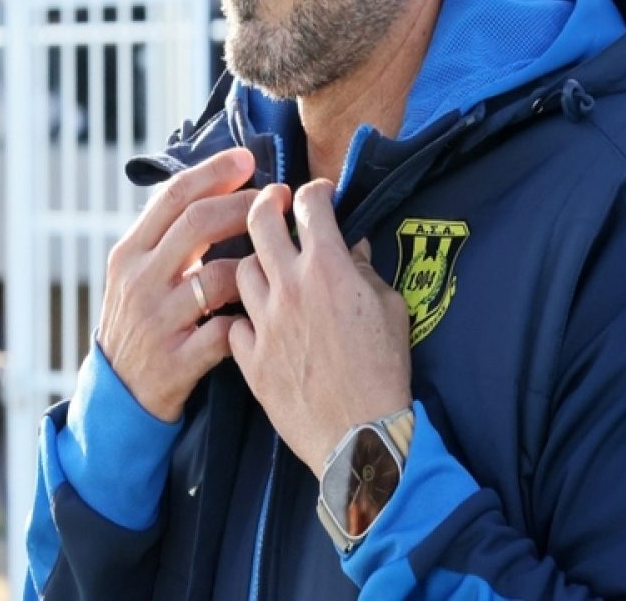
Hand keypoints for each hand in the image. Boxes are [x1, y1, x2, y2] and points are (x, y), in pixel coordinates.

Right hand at [98, 148, 257, 421]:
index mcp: (129, 253)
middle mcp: (138, 282)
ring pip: (217, 277)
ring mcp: (156, 323)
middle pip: (197, 225)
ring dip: (255, 263)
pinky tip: (264, 312)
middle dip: (244, 206)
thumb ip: (170, 234)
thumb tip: (220, 182)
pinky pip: (224, 332)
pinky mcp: (174, 363)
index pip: (172, 197)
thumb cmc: (144, 319)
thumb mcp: (139, 272)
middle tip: (277, 199)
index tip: (248, 158)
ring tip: (276, 257)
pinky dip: (248, 319)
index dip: (213, 172)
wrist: (118, 393)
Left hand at [230, 182, 411, 478]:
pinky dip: (245, 316)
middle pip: (259, 222)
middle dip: (266, 204)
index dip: (314, 192)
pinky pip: (235, 322)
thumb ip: (366, 271)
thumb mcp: (391, 309)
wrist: (359, 434)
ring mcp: (264, 322)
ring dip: (255, 262)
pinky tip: (259, 320)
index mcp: (328, 267)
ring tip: (268, 269)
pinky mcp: (249, 358)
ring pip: (240, 269)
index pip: (309, 205)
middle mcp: (289, 286)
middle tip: (275, 205)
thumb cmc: (385, 371)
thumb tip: (352, 249)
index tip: (316, 196)